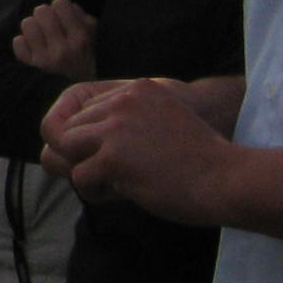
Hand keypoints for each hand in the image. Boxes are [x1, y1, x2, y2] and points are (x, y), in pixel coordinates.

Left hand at [12, 0, 96, 80]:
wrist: (82, 94)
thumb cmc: (88, 60)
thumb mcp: (95, 38)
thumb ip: (83, 18)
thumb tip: (65, 5)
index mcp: (80, 38)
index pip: (60, 3)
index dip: (61, 8)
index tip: (63, 17)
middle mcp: (62, 49)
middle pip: (41, 11)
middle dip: (46, 16)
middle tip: (51, 27)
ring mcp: (45, 59)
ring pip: (27, 24)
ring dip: (34, 28)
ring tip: (43, 37)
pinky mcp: (31, 67)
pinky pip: (18, 42)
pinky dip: (24, 44)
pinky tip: (34, 49)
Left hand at [39, 78, 235, 224]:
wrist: (228, 179)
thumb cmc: (199, 161)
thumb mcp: (160, 124)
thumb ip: (119, 125)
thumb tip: (55, 151)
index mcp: (136, 89)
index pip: (80, 105)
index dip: (81, 134)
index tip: (93, 152)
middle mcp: (122, 100)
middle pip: (67, 126)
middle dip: (79, 155)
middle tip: (107, 175)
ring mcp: (117, 126)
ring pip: (65, 148)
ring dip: (82, 171)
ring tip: (110, 184)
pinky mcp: (114, 156)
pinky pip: (79, 176)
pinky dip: (93, 191)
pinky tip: (120, 193)